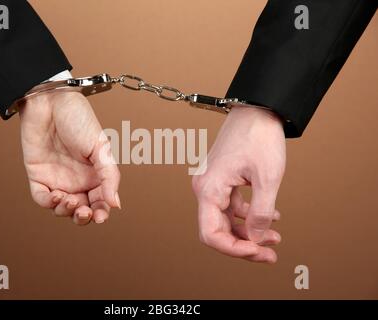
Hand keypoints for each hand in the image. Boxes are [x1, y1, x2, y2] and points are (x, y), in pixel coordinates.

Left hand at [19, 91, 120, 224]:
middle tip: (85, 212)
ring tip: (70, 201)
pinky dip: (48, 202)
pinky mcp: (38, 175)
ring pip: (61, 208)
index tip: (102, 216)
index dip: (101, 212)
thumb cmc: (79, 118)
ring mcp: (57, 178)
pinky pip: (41, 198)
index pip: (100, 201)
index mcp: (96, 174)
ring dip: (66, 211)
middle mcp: (77, 179)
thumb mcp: (101, 148)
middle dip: (84, 217)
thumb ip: (109, 176)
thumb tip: (116, 204)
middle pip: (81, 209)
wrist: (50, 100)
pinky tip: (56, 195)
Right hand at [192, 105, 285, 262]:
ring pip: (225, 220)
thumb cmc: (259, 136)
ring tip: (276, 237)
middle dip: (244, 244)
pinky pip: (230, 206)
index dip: (234, 250)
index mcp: (208, 189)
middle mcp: (204, 189)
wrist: (257, 108)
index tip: (259, 252)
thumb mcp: (267, 178)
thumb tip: (257, 239)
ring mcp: (211, 184)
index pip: (212, 235)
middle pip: (218, 230)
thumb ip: (261, 213)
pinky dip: (248, 215)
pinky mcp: (221, 179)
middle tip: (271, 253)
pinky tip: (272, 217)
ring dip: (249, 232)